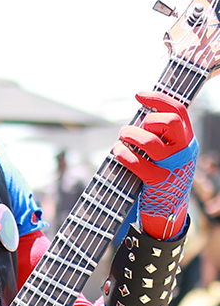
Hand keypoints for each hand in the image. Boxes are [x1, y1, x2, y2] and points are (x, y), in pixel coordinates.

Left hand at [110, 91, 195, 239]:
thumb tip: (139, 118)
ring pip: (151, 142)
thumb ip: (161, 136)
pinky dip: (123, 155)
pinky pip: (138, 163)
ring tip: (120, 139)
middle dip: (146, 120)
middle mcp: (184, 150)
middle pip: (169, 121)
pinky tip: (116, 152)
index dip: (157, 99)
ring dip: (130, 136)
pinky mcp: (157, 181)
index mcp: (187, 140)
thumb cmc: (163, 176)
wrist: (169, 210)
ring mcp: (172, 166)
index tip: (138, 95)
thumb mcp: (170, 154)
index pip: (178, 110)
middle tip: (129, 130)